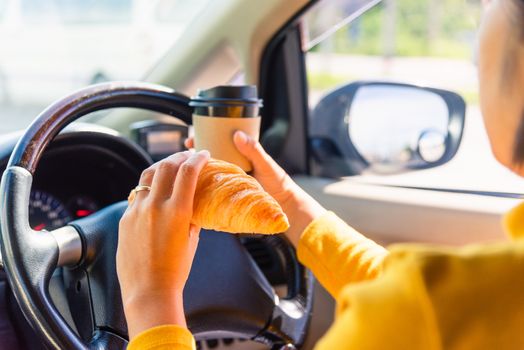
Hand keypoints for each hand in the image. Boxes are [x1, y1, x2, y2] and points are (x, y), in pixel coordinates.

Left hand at [117, 150, 209, 338]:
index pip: (188, 172)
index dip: (197, 158)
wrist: (149, 291)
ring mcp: (136, 211)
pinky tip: (154, 190)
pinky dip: (148, 186)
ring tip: (170, 165)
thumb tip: (194, 203)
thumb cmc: (175, 270)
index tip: (203, 154)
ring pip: (147, 175)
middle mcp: (155, 206)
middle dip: (180, 156)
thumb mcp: (192, 239)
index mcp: (177, 211)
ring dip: (161, 166)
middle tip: (188, 155)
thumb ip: (192, 217)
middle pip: (166, 166)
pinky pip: (137, 194)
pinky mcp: (125, 218)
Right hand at [185, 132, 324, 245]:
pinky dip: (199, 188)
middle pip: (206, 159)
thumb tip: (238, 134)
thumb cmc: (278, 184)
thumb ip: (254, 150)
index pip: (216, 144)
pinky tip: (189, 188)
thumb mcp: (265, 164)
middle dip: (192, 156)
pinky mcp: (225, 197)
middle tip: (183, 152)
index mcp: (238, 156)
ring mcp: (226, 183)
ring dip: (193, 172)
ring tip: (181, 169)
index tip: (191, 138)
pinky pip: (209, 191)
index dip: (202, 140)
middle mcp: (229, 169)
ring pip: (205, 175)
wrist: (283, 206)